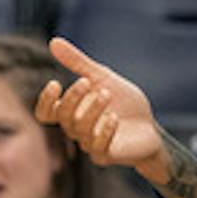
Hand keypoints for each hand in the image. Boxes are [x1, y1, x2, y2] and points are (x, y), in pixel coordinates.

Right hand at [35, 38, 164, 175]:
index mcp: (71, 113)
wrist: (151, 127)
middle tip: (88, 82)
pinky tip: (114, 118)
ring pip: (80, 130)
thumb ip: (79, 63)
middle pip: (64, 117)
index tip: (55, 83)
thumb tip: (54, 41)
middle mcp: (76, 130)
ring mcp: (90, 144)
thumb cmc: (124, 103)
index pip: (45, 113)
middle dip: (73, 98)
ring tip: (107, 94)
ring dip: (92, 110)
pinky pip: (98, 148)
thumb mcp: (103, 78)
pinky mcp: (107, 156)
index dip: (45, 101)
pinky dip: (105, 132)